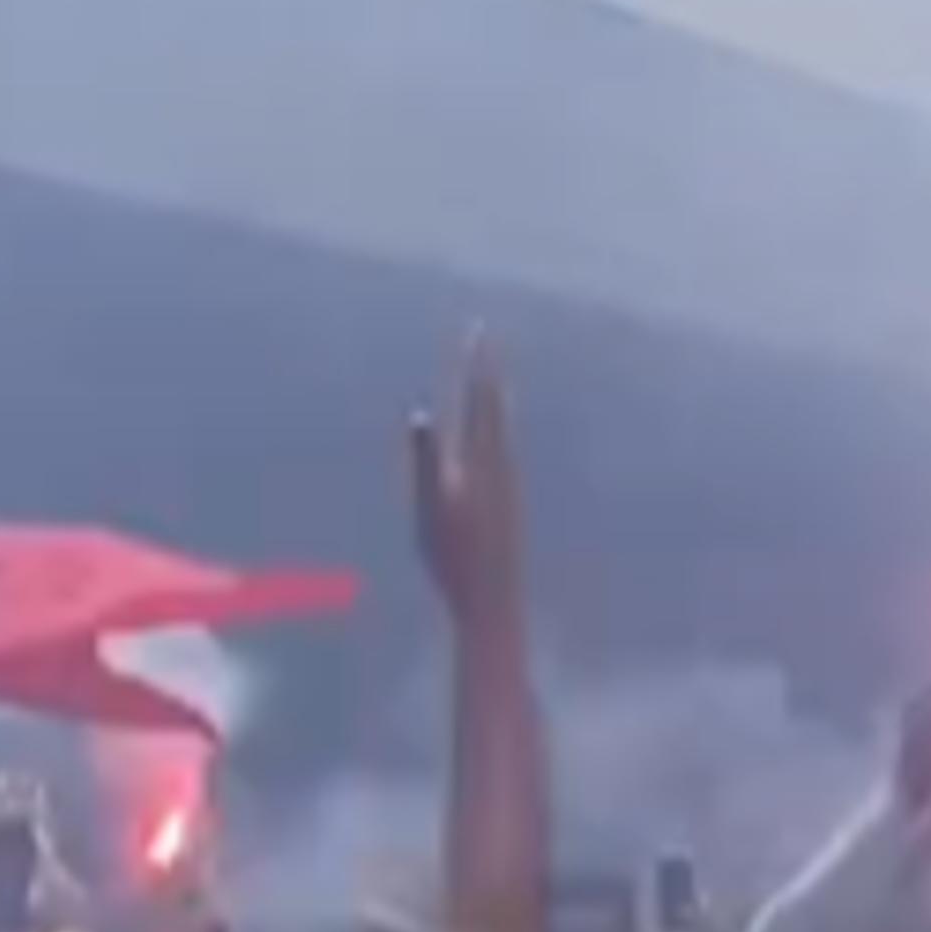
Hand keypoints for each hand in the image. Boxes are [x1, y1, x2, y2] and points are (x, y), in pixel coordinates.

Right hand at [407, 333, 522, 632]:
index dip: (475, 366)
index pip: (477, 401)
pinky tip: (494, 432)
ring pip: (502, 428)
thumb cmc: (454, 560)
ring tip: (491, 374)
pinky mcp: (509, 501)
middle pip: (494, 409)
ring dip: (494, 397)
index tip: (477, 332)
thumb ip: (427, 458)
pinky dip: (497, 427)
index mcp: (480, 462)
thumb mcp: (431, 508)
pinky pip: (503, 449)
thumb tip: (421, 414)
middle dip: (487, 372)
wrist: (493, 599)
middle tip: (485, 340)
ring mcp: (507, 484)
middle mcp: (500, 467)